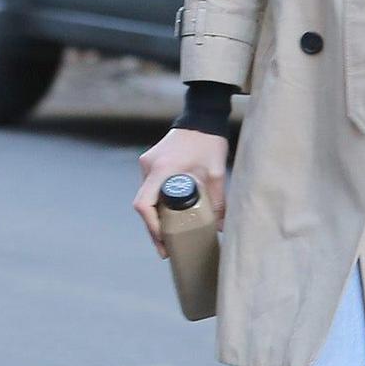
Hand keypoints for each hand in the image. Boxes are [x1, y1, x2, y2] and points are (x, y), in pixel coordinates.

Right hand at [133, 127, 228, 259]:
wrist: (202, 118)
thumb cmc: (208, 142)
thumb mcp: (216, 172)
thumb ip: (218, 200)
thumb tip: (221, 227)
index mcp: (162, 169)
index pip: (144, 204)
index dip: (151, 226)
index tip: (163, 240)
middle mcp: (149, 166)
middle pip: (143, 204)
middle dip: (153, 228)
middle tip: (165, 247)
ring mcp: (148, 163)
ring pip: (145, 196)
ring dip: (154, 216)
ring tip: (167, 236)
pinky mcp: (151, 161)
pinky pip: (149, 187)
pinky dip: (156, 203)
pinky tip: (166, 216)